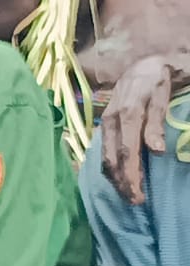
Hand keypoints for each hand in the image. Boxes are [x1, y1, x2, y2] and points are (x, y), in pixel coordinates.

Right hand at [102, 53, 175, 204]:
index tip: (140, 194)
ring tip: (128, 194)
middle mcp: (110, 122)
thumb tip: (157, 151)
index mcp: (126, 114)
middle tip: (135, 201)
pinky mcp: (103, 128)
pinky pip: (104, 153)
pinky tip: (120, 178)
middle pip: (112, 161)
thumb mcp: (162, 96)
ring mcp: (104, 126)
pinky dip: (111, 169)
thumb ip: (156, 123)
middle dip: (123, 183)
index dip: (132, 176)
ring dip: (116, 180)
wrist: (141, 64)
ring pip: (105, 160)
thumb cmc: (156, 79)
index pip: (127, 153)